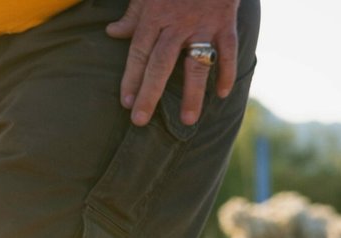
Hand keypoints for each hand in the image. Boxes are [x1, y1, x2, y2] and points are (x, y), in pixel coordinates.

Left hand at [106, 0, 239, 126]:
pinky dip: (227, 71)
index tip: (126, 103)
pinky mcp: (225, 23)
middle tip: (140, 120)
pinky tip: (223, 93)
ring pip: (196, 64)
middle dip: (150, 93)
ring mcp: (203, 25)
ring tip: (189, 120)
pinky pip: (227, 51)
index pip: (139, 53)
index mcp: (154, 16)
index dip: (130, 78)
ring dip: (192, 94)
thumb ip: (132, 15)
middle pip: (160, 64)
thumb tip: (112, 32)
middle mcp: (177, 24)